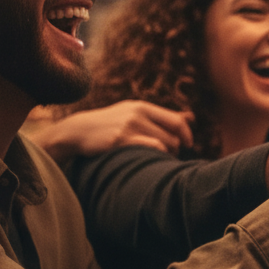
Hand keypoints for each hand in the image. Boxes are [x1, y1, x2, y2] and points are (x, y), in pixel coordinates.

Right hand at [25, 101, 192, 162]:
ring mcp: (128, 126)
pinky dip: (155, 156)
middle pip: (172, 135)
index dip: (186, 135)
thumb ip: (162, 116)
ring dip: (166, 155)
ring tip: (158, 158)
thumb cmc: (111, 124)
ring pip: (164, 144)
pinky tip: (148, 161)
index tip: (187, 144)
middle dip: (175, 148)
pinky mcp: (120, 140)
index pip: (177, 121)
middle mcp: (137, 114)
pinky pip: (150, 149)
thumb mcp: (134, 113)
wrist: (77, 131)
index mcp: (142, 107)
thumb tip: (191, 116)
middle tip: (169, 155)